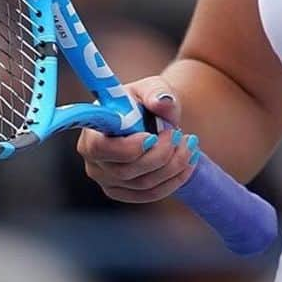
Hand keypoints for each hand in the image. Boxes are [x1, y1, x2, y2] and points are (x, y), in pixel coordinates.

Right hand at [76, 75, 200, 203]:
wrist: (152, 118)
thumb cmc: (145, 100)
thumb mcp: (151, 87)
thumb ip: (156, 92)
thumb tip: (162, 101)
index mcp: (92, 132)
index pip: (99, 149)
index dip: (127, 148)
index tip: (153, 137)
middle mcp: (94, 162)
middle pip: (126, 171)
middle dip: (160, 154)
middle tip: (178, 134)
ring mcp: (108, 182)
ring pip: (144, 184)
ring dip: (173, 165)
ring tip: (189, 143)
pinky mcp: (126, 193)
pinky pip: (152, 194)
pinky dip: (175, 179)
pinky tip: (189, 161)